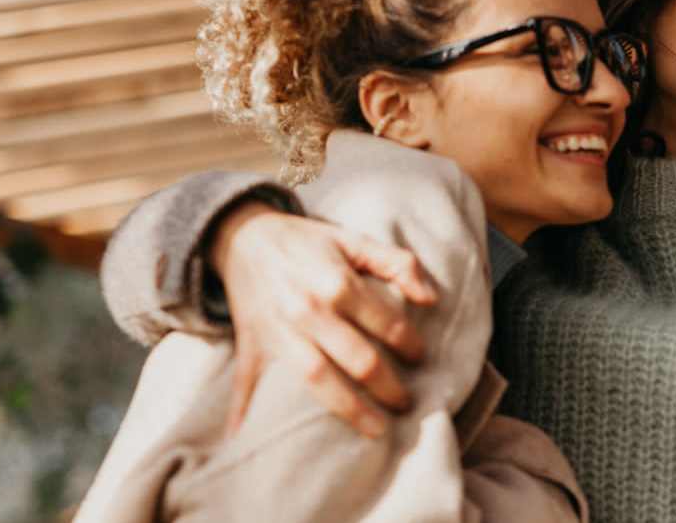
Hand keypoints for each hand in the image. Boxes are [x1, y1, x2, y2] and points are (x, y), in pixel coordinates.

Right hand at [208, 201, 439, 437]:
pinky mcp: (251, 345)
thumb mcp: (353, 240)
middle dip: (388, 388)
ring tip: (377, 430)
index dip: (411, 345)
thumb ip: (398, 263)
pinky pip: (247, 383)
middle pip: (358, 360)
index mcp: (337, 282)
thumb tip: (431, 299)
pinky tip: (246, 438)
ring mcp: (278, 332)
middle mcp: (309, 310)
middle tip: (406, 404)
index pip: (386, 324)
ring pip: (317, 380)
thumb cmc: (306, 242)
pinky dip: (244, 410)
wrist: (244, 236)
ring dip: (349, 410)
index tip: (421, 359)